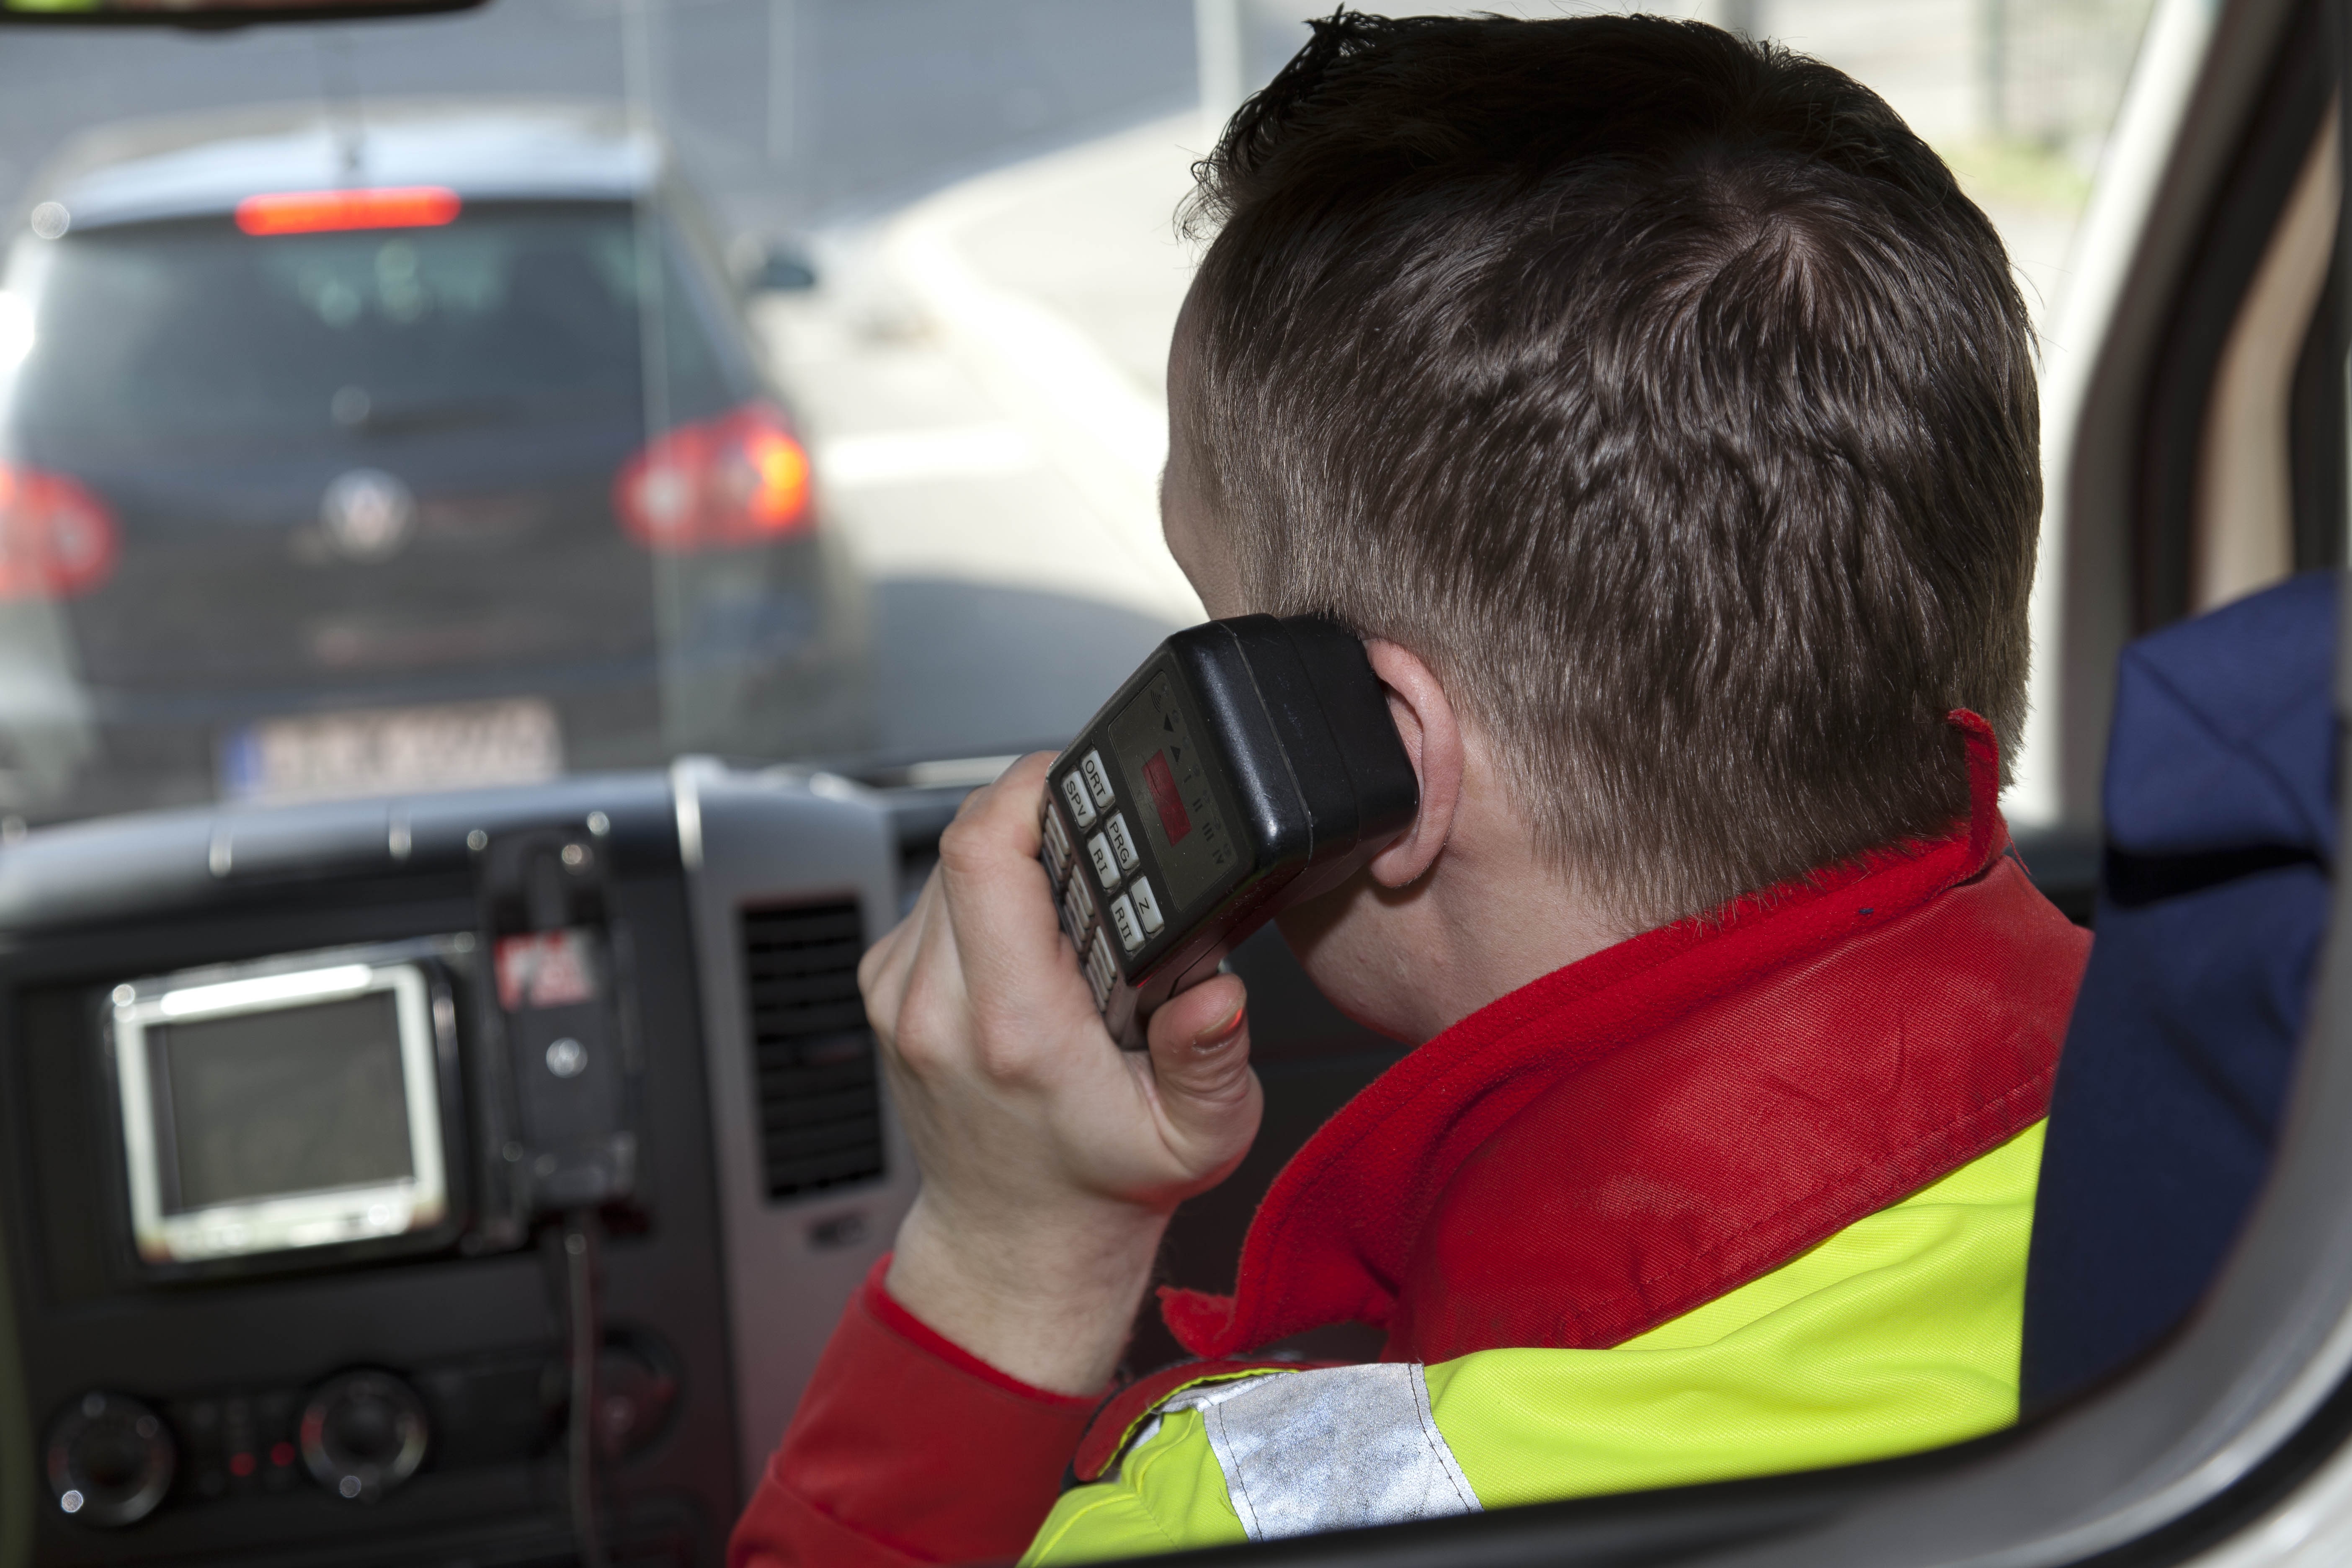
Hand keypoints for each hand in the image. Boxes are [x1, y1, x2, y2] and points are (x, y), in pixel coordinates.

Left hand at [860, 752, 1263, 1394]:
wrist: (1019, 1243)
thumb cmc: (1098, 1185)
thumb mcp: (1196, 1138)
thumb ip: (1211, 1061)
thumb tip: (1217, 995)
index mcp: (1013, 1027)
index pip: (984, 853)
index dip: (1028, 788)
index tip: (1078, 780)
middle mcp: (936, 1006)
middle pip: (961, 842)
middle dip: (1030, 816)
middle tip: (1093, 839)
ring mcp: (895, 997)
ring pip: (940, 864)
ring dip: (1003, 857)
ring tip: (1066, 898)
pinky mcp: (883, 992)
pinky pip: (928, 901)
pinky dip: (976, 895)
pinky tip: (1025, 935)